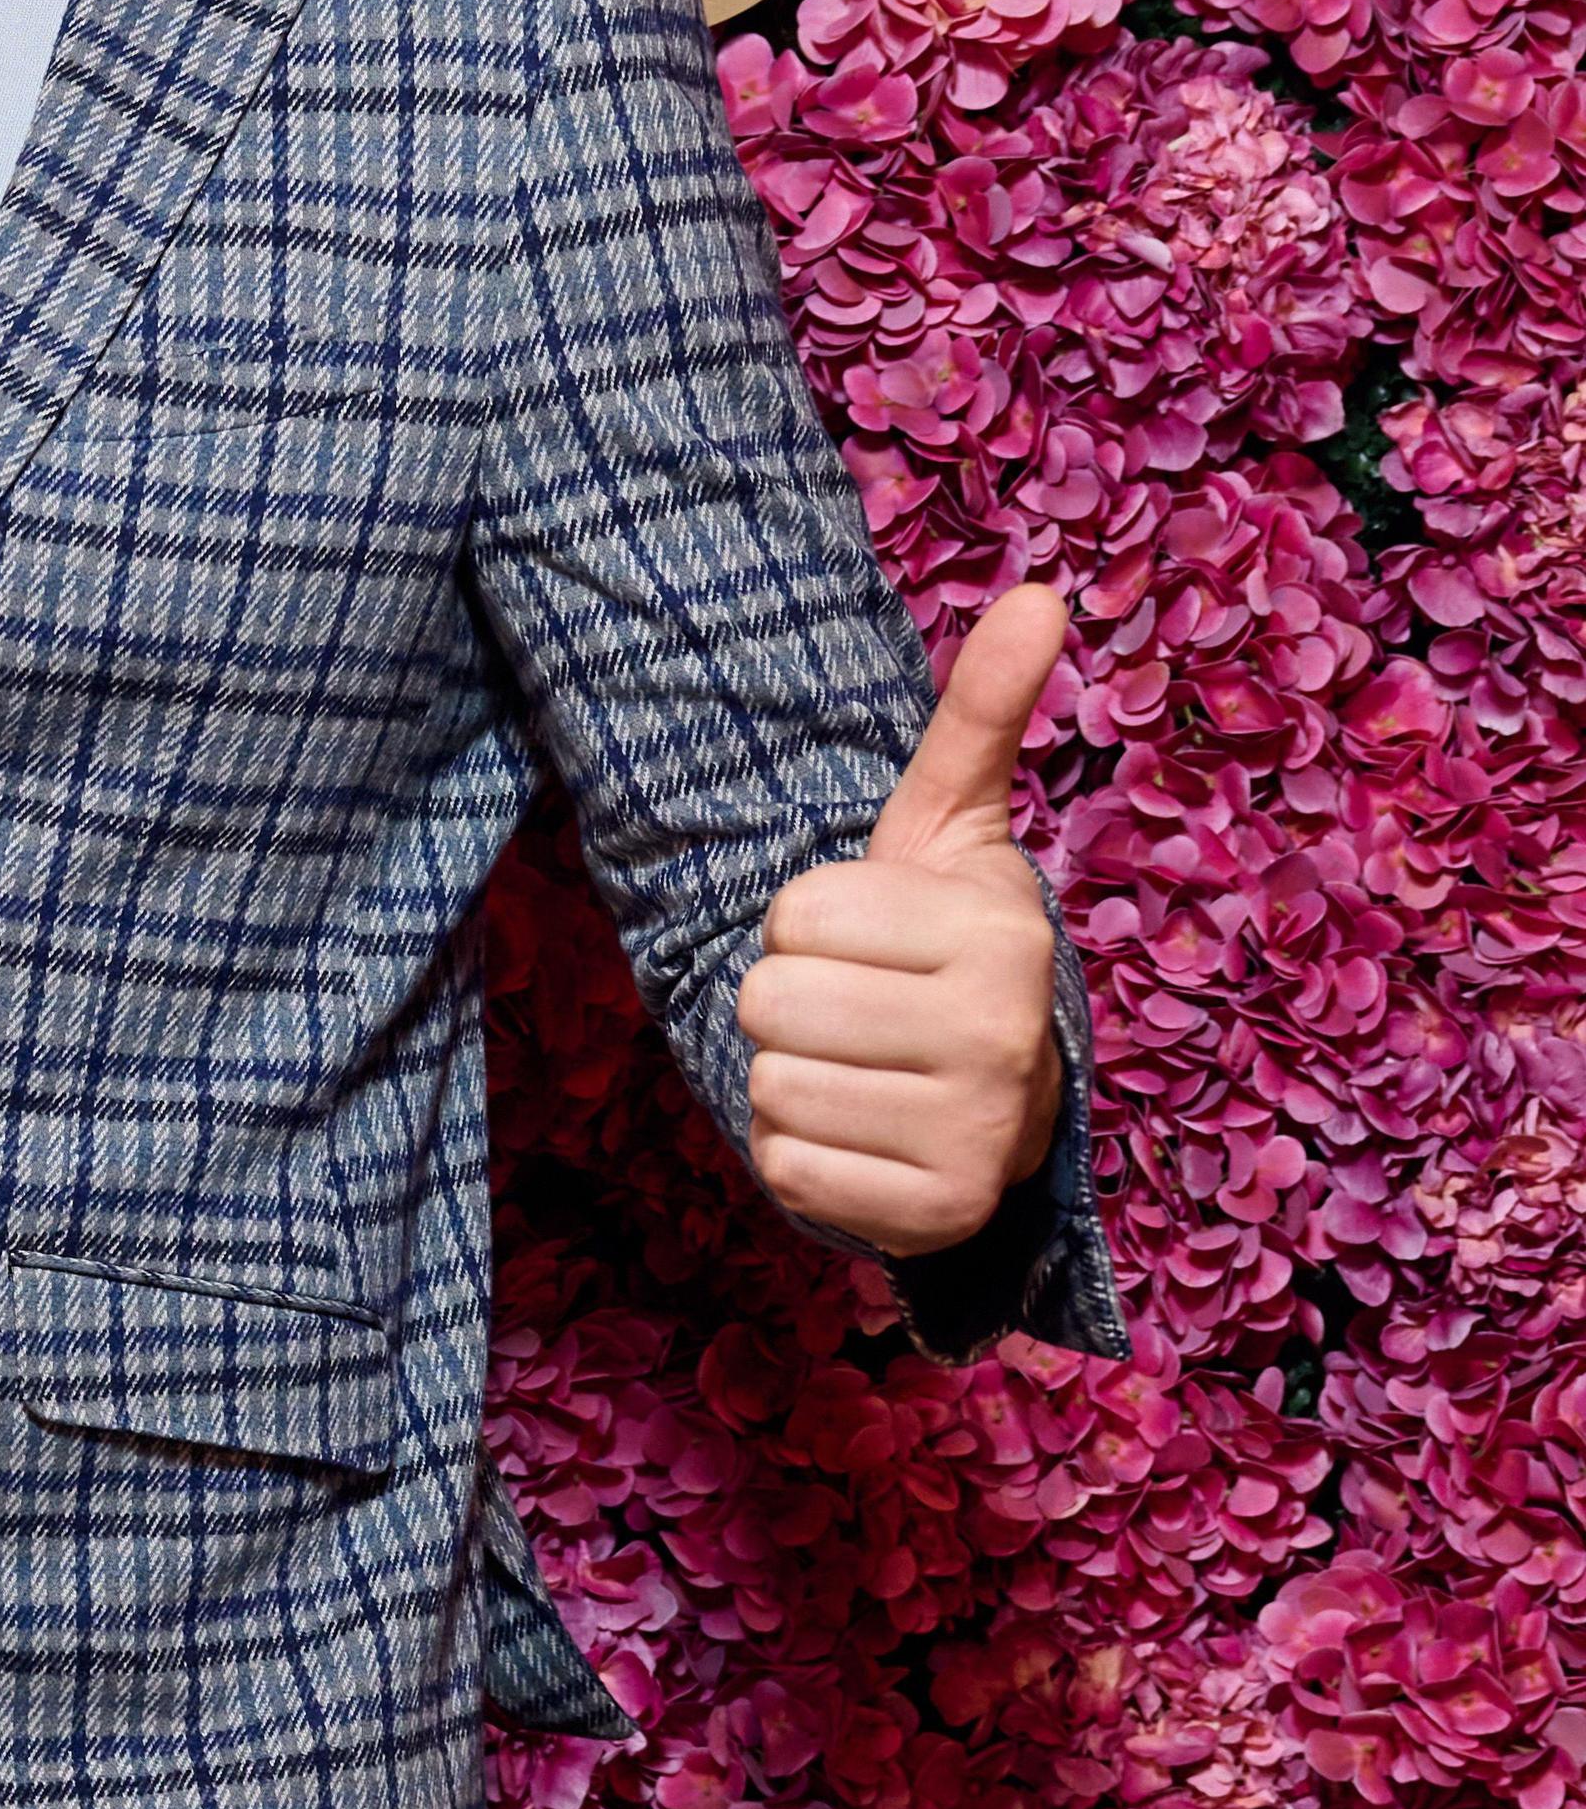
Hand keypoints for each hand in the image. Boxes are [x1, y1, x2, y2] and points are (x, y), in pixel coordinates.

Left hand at [742, 582, 1073, 1259]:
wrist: (993, 1096)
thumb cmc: (941, 947)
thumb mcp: (949, 826)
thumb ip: (980, 713)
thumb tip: (1043, 591)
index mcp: (998, 933)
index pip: (792, 913)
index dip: (806, 922)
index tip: (872, 941)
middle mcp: (1002, 1037)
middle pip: (766, 999)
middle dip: (788, 998)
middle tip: (860, 1008)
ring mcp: (975, 1137)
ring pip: (766, 1083)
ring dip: (791, 1076)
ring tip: (865, 1068)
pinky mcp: (933, 1216)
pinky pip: (784, 1166)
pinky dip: (801, 1156)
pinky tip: (865, 1134)